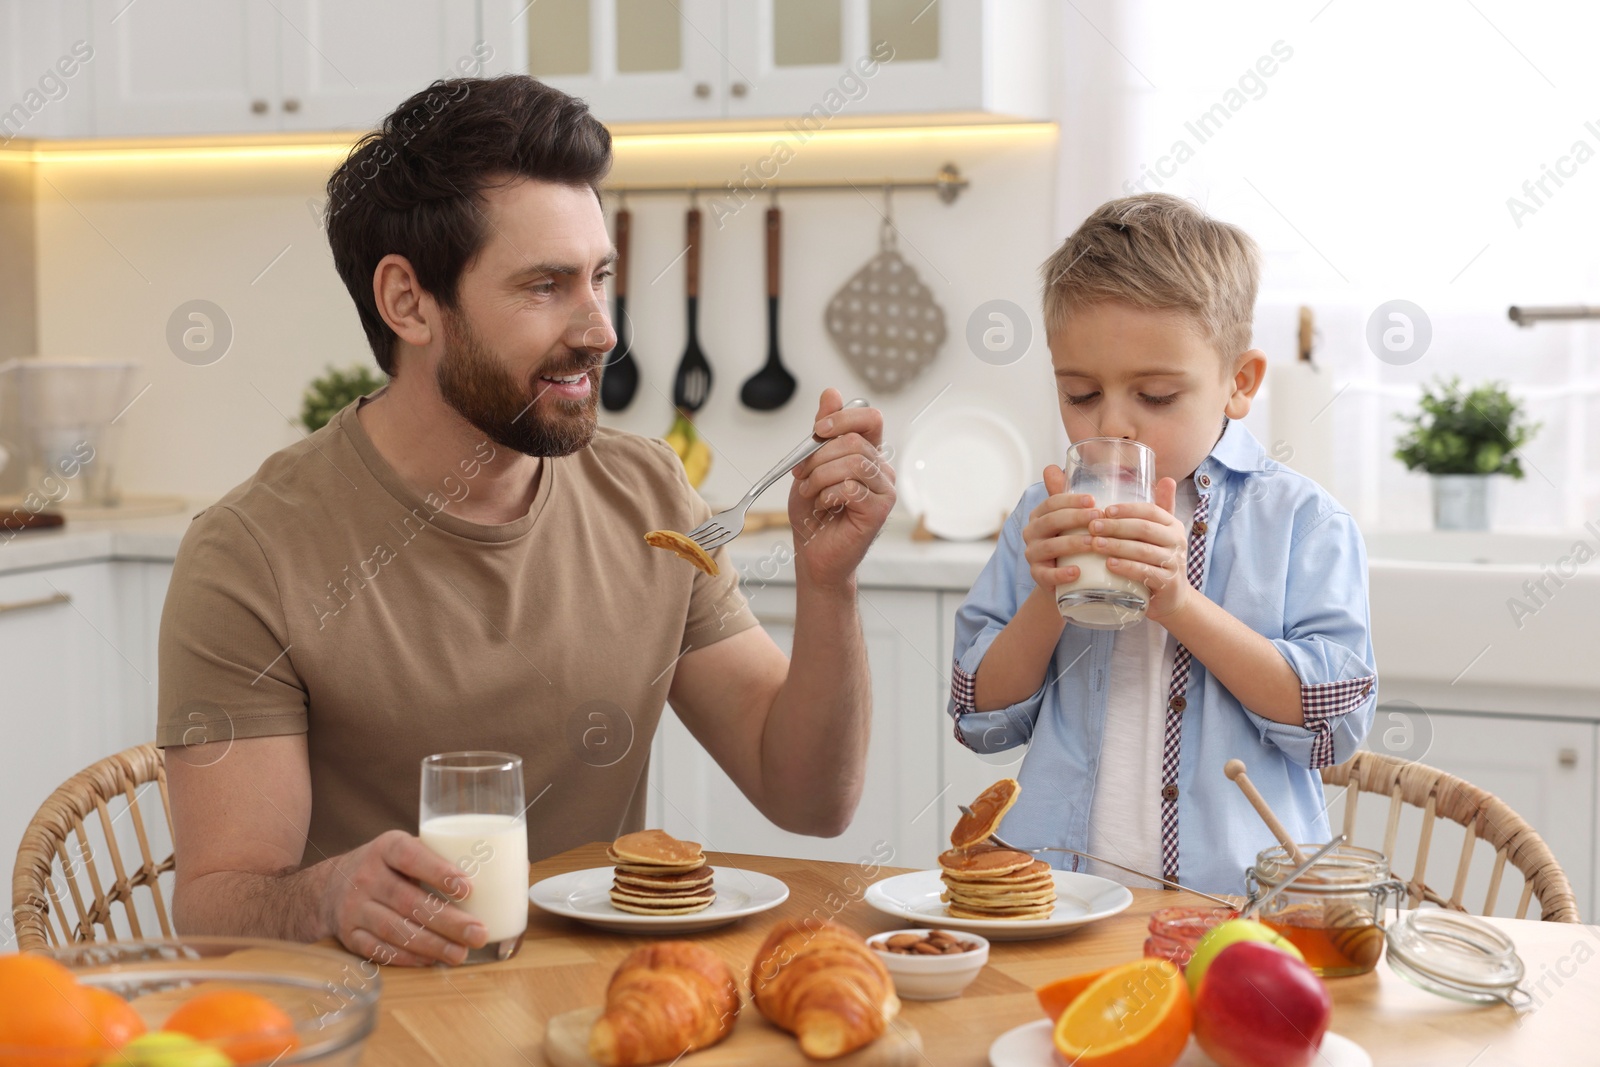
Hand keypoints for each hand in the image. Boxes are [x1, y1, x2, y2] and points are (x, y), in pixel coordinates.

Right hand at [320, 830, 488, 966]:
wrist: (330, 886)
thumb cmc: (387, 866)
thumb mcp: (405, 849)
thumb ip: (442, 857)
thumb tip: (511, 867)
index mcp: (386, 847)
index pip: (411, 857)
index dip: (439, 872)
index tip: (468, 889)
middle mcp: (366, 876)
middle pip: (409, 901)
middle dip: (448, 920)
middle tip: (478, 933)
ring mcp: (354, 908)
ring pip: (396, 929)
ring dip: (432, 944)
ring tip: (461, 953)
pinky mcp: (349, 935)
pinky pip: (379, 950)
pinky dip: (407, 957)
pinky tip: (431, 960)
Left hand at [788, 388, 894, 587]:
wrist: (812, 553)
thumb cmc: (813, 513)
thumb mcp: (809, 465)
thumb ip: (821, 433)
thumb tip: (832, 393)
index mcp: (868, 454)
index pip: (870, 418)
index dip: (842, 418)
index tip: (816, 431)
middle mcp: (881, 470)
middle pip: (853, 441)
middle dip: (817, 456)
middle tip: (801, 475)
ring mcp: (884, 491)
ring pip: (852, 463)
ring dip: (819, 477)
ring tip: (810, 493)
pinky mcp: (879, 511)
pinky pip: (851, 488)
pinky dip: (828, 495)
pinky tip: (824, 506)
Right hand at [1021, 464, 1100, 589]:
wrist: (1067, 581)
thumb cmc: (1073, 543)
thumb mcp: (1074, 520)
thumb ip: (1069, 496)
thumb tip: (1054, 467)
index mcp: (1040, 515)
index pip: (1052, 502)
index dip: (1071, 500)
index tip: (1093, 501)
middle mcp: (1032, 533)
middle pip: (1051, 521)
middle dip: (1076, 518)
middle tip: (1099, 518)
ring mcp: (1033, 555)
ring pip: (1050, 546)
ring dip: (1073, 543)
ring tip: (1094, 543)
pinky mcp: (1038, 577)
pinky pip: (1046, 575)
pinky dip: (1061, 574)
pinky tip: (1077, 572)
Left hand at [1086, 476, 1190, 620]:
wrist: (1171, 597)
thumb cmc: (1156, 560)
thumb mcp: (1158, 533)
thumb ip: (1158, 508)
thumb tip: (1166, 478)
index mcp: (1173, 525)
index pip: (1150, 510)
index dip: (1127, 509)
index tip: (1105, 509)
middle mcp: (1177, 541)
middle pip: (1144, 528)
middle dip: (1116, 526)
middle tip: (1092, 526)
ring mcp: (1174, 563)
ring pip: (1143, 550)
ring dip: (1117, 546)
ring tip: (1095, 544)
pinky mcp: (1168, 583)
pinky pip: (1145, 572)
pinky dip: (1126, 567)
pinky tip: (1109, 565)